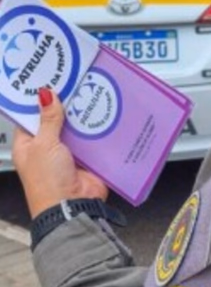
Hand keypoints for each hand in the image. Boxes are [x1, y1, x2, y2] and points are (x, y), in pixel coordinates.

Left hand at [13, 87, 107, 218]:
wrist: (73, 206)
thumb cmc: (48, 180)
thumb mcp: (44, 145)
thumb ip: (48, 119)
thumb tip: (45, 94)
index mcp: (28, 145)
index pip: (31, 117)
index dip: (38, 100)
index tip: (48, 80)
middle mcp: (48, 148)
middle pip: (56, 120)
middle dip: (65, 105)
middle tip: (75, 82)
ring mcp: (69, 152)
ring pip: (77, 127)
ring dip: (83, 115)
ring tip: (92, 92)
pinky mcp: (89, 157)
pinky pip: (94, 138)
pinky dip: (99, 128)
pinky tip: (106, 112)